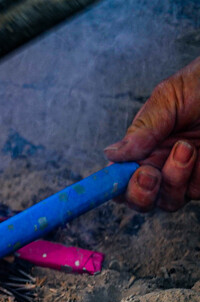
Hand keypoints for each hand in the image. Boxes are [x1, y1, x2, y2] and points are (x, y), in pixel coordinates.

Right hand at [105, 56, 199, 211]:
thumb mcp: (167, 100)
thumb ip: (142, 130)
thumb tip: (111, 154)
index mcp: (142, 145)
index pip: (118, 175)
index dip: (112, 184)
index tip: (117, 179)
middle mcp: (161, 163)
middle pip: (140, 198)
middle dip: (140, 193)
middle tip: (149, 173)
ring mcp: (187, 174)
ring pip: (169, 201)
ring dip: (174, 180)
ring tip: (186, 149)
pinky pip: (197, 192)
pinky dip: (198, 177)